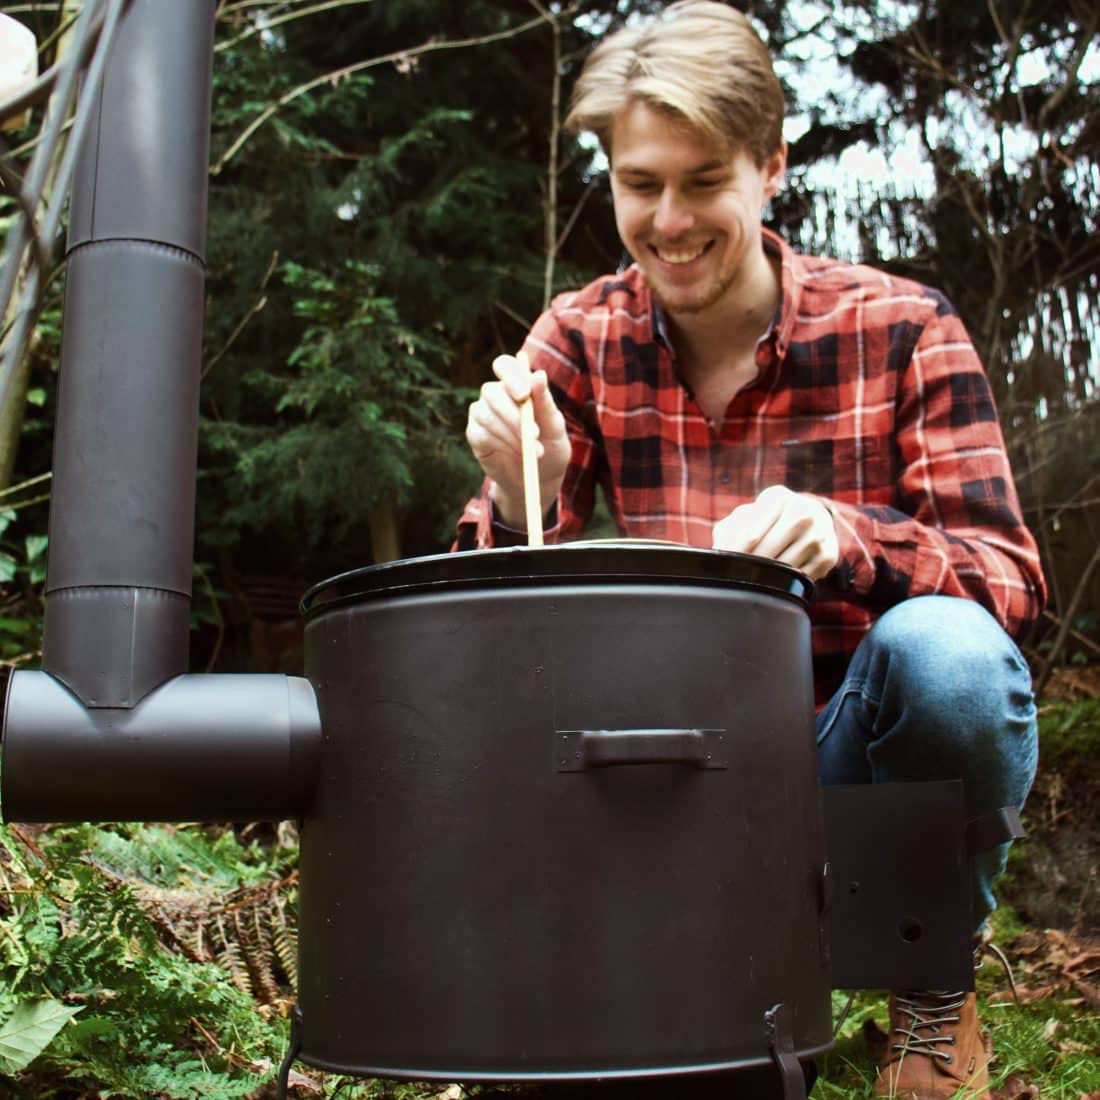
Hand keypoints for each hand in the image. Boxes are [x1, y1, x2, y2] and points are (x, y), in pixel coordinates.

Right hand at [465, 353, 570, 528]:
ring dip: (512, 434)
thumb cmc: (551, 446)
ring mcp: (481, 414)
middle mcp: (495, 395)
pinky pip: (482, 434)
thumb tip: (539, 374)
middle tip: (533, 434)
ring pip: (487, 415)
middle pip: (491, 391)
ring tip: (533, 451)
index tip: (524, 395)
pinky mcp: (474, 435)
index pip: (504, 366)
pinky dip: (502, 444)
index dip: (510, 376)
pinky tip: (516, 454)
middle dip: (514, 415)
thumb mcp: (555, 426)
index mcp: (516, 385)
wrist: (540, 478)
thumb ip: (545, 402)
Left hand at [712, 485, 838, 579]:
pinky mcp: (830, 554)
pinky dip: (789, 583)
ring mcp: (820, 532)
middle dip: (751, 566)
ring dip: (768, 577)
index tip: (726, 565)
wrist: (809, 521)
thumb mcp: (745, 517)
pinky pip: (803, 577)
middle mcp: (803, 509)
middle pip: (769, 549)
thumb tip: (722, 553)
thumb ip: (729, 530)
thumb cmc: (764, 521)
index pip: (751, 533)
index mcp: (777, 496)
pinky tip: (779, 580)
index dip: (735, 553)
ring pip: (787, 566)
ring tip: (755, 579)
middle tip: (738, 577)